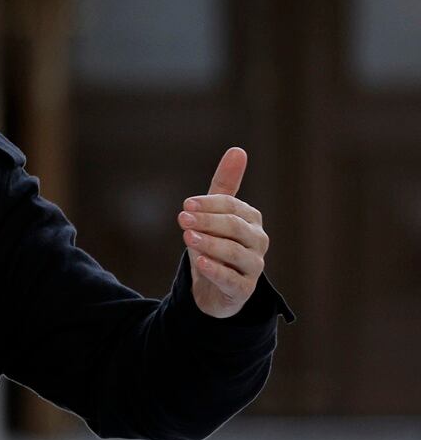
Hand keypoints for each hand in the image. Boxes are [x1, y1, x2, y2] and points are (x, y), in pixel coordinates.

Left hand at [177, 147, 270, 317]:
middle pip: (235, 227)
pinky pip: (232, 280)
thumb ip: (225, 184)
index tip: (186, 204)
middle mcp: (257, 242)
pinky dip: (216, 270)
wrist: (214, 287)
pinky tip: (200, 262)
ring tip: (188, 238)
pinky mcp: (244, 290)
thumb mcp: (215, 213)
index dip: (209, 204)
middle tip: (182, 218)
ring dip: (210, 244)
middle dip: (207, 221)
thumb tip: (238, 150)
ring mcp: (253, 267)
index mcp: (251, 220)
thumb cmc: (216, 243)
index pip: (232, 207)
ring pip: (236, 253)